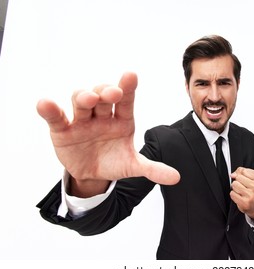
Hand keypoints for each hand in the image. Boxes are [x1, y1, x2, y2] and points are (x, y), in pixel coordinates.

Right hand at [36, 72, 179, 195]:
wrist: (92, 174)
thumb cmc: (114, 161)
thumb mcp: (133, 166)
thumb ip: (153, 169)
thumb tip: (176, 177)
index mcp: (123, 120)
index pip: (127, 101)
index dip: (128, 88)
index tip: (131, 75)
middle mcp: (103, 115)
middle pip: (103, 96)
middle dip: (107, 92)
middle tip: (113, 93)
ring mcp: (82, 120)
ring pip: (81, 101)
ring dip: (84, 97)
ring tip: (89, 99)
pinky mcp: (62, 130)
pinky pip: (56, 117)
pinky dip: (50, 110)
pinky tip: (45, 104)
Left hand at [230, 167, 253, 222]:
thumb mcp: (252, 178)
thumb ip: (242, 171)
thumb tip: (233, 175)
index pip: (244, 171)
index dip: (243, 175)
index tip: (248, 181)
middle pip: (238, 177)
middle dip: (239, 182)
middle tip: (245, 188)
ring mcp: (252, 196)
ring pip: (234, 184)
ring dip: (236, 188)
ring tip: (242, 192)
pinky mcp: (245, 203)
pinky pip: (232, 193)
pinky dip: (234, 195)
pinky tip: (240, 197)